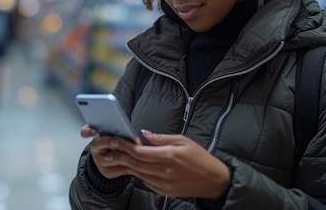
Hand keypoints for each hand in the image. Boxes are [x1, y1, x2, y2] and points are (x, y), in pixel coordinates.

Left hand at [81, 126, 229, 198]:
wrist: (214, 181)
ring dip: (128, 165)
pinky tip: (137, 167)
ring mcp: (163, 183)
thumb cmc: (200, 158)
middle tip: (111, 148)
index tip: (116, 140)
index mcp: (169, 156)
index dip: (125, 146)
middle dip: (121, 155)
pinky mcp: (164, 191)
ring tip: (119, 156)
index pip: (140, 152)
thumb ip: (161, 138)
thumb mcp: (183, 141)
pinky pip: (146, 181)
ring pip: (138, 173)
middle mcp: (164, 171)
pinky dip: (139, 174)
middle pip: (135, 164)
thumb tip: (143, 134)